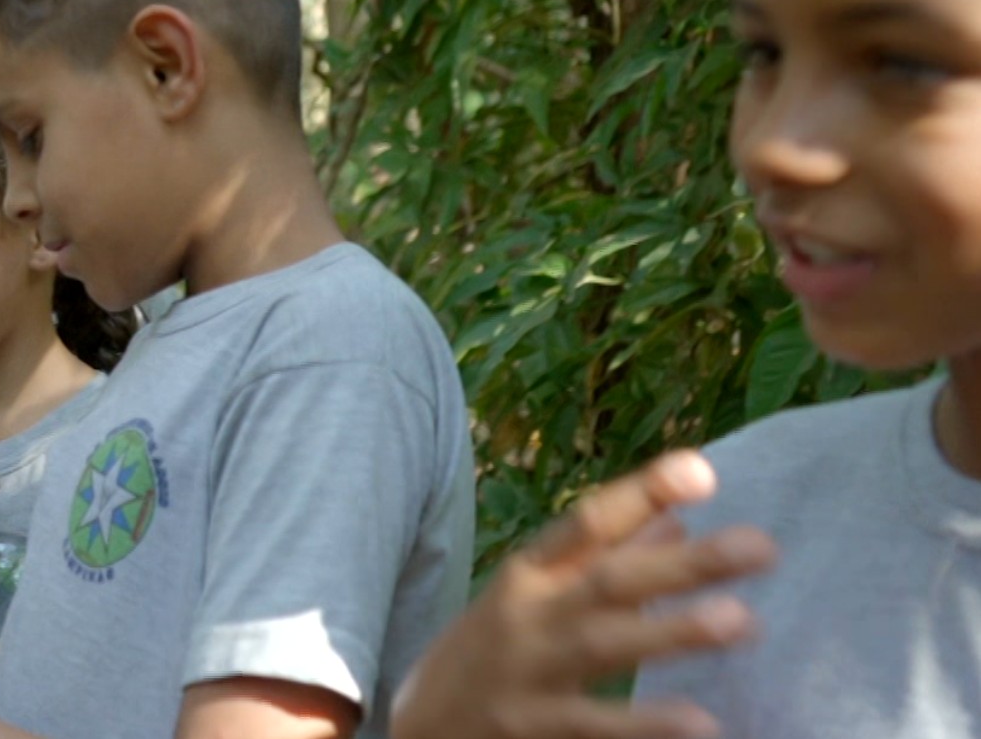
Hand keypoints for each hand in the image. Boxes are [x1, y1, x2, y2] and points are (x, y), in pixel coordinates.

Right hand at [393, 451, 776, 738]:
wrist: (421, 729)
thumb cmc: (494, 651)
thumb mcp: (535, 595)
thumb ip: (606, 559)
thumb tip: (680, 520)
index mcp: (529, 573)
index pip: (589, 523)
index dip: (642, 494)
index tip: (702, 470)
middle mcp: (527, 614)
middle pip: (609, 581)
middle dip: (684, 564)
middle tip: (762, 546)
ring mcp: (528, 673)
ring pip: (604, 646)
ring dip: (672, 632)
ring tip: (742, 620)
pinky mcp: (532, 730)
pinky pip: (595, 725)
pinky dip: (645, 724)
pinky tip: (700, 721)